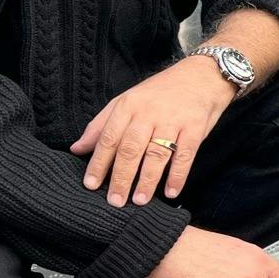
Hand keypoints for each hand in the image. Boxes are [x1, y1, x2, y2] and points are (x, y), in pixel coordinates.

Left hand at [72, 56, 235, 205]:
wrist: (201, 76)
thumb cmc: (160, 93)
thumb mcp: (127, 101)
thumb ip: (102, 125)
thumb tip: (77, 148)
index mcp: (128, 106)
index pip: (109, 138)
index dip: (98, 163)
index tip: (90, 185)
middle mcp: (148, 113)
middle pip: (131, 148)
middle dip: (121, 177)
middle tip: (115, 201)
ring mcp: (173, 120)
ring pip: (156, 154)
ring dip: (147, 180)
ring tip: (139, 201)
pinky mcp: (195, 127)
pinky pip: (185, 155)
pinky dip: (177, 175)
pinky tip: (170, 192)